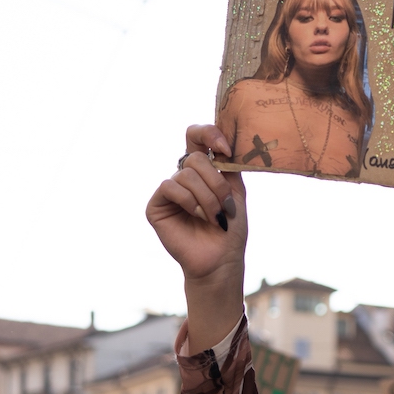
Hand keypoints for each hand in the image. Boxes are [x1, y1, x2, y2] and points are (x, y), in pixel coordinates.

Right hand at [146, 125, 248, 285]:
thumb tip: (220, 143)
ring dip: (207, 197)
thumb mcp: (236, 191)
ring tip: (214, 217)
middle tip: (225, 205)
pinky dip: (189, 201)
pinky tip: (198, 216)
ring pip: (186, 174)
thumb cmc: (231, 228)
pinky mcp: (156, 205)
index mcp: (203, 169)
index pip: (197, 136)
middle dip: (216, 182)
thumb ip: (227, 165)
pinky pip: (170, 187)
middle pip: (195, 157)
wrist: (221, 259)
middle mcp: (184, 176)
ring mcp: (169, 191)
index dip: (210, 134)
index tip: (226, 149)